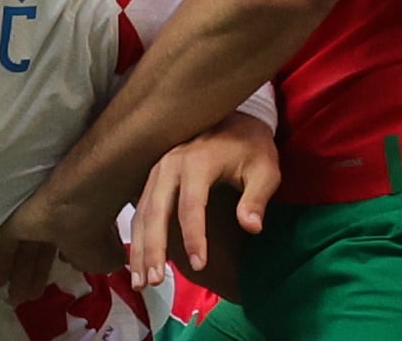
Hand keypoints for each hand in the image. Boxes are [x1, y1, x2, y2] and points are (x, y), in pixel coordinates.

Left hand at [0, 185, 124, 305]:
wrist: (74, 207)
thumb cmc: (94, 233)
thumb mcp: (107, 259)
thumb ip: (95, 265)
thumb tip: (79, 263)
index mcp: (82, 227)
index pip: (70, 245)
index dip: (67, 260)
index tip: (64, 272)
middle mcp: (57, 223)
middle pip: (44, 253)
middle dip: (38, 275)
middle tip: (31, 297)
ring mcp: (35, 222)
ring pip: (26, 253)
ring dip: (21, 277)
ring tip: (16, 299)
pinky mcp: (15, 224)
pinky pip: (6, 247)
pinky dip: (2, 265)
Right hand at [127, 111, 275, 291]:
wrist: (236, 118)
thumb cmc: (252, 147)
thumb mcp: (265, 168)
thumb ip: (258, 197)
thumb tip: (251, 227)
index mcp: (198, 160)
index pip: (191, 204)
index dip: (194, 236)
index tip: (200, 264)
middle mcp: (171, 163)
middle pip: (156, 210)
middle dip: (154, 248)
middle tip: (155, 281)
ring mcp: (158, 168)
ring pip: (143, 212)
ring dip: (140, 247)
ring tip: (140, 281)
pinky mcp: (154, 176)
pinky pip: (141, 208)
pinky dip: (137, 236)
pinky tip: (137, 261)